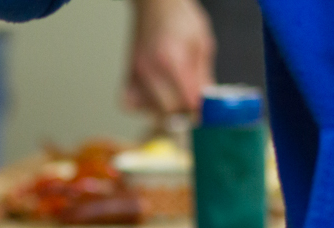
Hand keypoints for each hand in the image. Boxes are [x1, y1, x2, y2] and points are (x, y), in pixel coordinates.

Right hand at [124, 0, 214, 114]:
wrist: (156, 3)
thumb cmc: (180, 18)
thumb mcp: (202, 44)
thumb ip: (204, 77)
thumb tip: (206, 103)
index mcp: (173, 60)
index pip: (187, 101)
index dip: (198, 109)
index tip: (203, 109)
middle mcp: (150, 70)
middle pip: (168, 111)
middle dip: (182, 111)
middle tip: (190, 102)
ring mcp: (136, 73)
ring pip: (149, 111)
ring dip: (163, 110)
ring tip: (173, 96)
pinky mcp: (127, 74)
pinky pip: (129, 104)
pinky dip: (141, 106)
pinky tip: (153, 98)